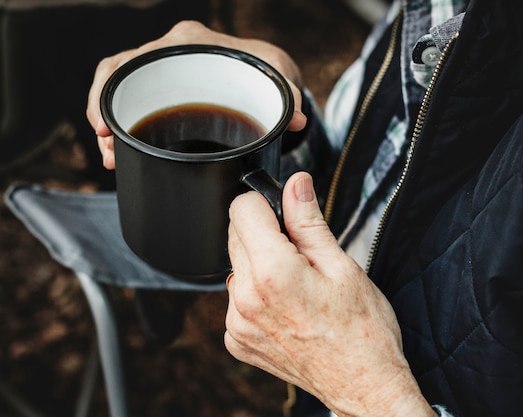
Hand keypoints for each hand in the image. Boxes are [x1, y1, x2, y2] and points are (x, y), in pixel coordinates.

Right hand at [86, 20, 306, 169]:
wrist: (266, 75)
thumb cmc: (267, 72)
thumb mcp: (276, 78)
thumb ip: (287, 97)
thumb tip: (297, 120)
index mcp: (189, 43)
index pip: (134, 58)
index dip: (110, 90)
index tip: (106, 127)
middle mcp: (171, 53)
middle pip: (120, 77)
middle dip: (106, 115)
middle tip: (109, 153)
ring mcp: (165, 73)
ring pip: (121, 92)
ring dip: (112, 126)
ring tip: (112, 158)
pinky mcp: (166, 91)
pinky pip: (134, 104)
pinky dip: (126, 129)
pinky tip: (124, 153)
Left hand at [225, 172, 434, 416]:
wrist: (362, 384)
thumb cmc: (362, 331)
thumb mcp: (342, 265)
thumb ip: (308, 221)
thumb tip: (296, 184)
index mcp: (273, 272)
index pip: (242, 208)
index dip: (266, 203)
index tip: (286, 213)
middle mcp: (246, 298)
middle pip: (236, 235)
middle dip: (265, 234)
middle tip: (302, 256)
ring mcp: (238, 323)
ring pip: (237, 267)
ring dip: (260, 265)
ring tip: (298, 286)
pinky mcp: (237, 340)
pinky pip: (237, 299)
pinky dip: (256, 295)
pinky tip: (286, 307)